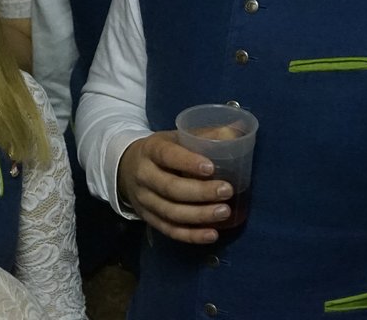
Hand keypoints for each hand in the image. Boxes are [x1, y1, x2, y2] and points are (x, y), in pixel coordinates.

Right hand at [116, 130, 234, 244]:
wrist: (128, 168)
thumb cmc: (163, 151)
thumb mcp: (176, 137)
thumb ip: (204, 135)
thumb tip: (238, 130)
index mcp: (150, 150)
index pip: (166, 155)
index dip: (187, 162)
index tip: (211, 168)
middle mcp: (143, 175)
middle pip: (170, 188)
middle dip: (200, 192)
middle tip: (227, 191)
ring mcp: (144, 200)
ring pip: (170, 212)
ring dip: (199, 215)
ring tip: (224, 212)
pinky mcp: (148, 218)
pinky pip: (170, 230)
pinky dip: (191, 235)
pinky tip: (212, 235)